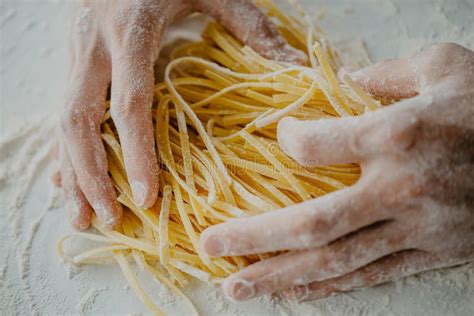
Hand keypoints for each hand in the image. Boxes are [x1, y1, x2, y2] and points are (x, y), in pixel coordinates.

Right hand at [58, 0, 305, 229]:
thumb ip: (250, 25)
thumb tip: (296, 65)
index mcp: (131, 31)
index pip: (129, 103)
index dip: (137, 153)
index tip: (147, 197)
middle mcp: (94, 47)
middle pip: (80, 120)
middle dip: (92, 174)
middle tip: (108, 219)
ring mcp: (75, 55)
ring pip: (63, 122)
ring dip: (72, 172)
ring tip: (82, 216)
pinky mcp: (71, 62)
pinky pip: (62, 112)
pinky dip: (64, 151)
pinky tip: (67, 182)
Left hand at [200, 43, 473, 300]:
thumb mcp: (444, 66)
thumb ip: (385, 75)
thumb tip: (341, 84)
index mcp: (400, 134)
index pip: (316, 146)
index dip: (288, 141)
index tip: (282, 137)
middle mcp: (400, 187)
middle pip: (312, 223)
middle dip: (254, 238)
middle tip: (210, 247)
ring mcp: (414, 229)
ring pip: (335, 261)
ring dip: (280, 276)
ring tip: (237, 287)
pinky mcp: (429, 253)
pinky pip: (369, 275)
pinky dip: (328, 286)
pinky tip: (294, 291)